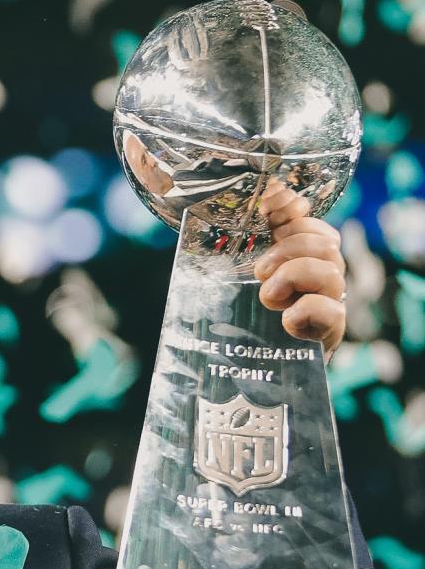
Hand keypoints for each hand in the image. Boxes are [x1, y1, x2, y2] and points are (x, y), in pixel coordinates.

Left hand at [252, 179, 344, 354]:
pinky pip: (333, 312)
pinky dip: (306, 310)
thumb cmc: (239, 320)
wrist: (244, 371)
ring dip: (294, 276)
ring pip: (332, 273)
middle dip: (290, 248)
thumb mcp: (235, 277)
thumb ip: (247, 242)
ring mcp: (327, 307)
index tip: (270, 213)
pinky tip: (286, 320)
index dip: (295, 215)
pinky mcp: (328, 336)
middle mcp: (320, 281)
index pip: (314, 227)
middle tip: (260, 271)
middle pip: (327, 244)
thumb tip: (266, 196)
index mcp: (300, 262)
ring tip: (268, 296)